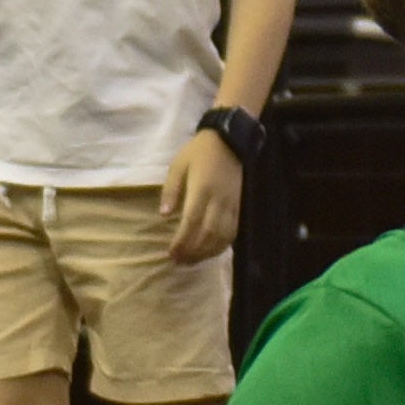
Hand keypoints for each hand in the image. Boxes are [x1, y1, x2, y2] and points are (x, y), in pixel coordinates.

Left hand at [158, 129, 242, 263]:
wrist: (230, 141)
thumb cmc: (199, 152)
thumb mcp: (178, 166)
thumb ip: (171, 191)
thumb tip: (164, 216)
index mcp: (202, 189)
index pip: (192, 221)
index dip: (182, 241)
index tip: (171, 254)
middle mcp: (219, 200)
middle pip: (208, 233)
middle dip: (194, 251)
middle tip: (180, 262)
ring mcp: (231, 205)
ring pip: (222, 236)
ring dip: (208, 252)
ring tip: (193, 261)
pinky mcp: (239, 207)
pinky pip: (233, 232)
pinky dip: (222, 246)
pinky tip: (211, 251)